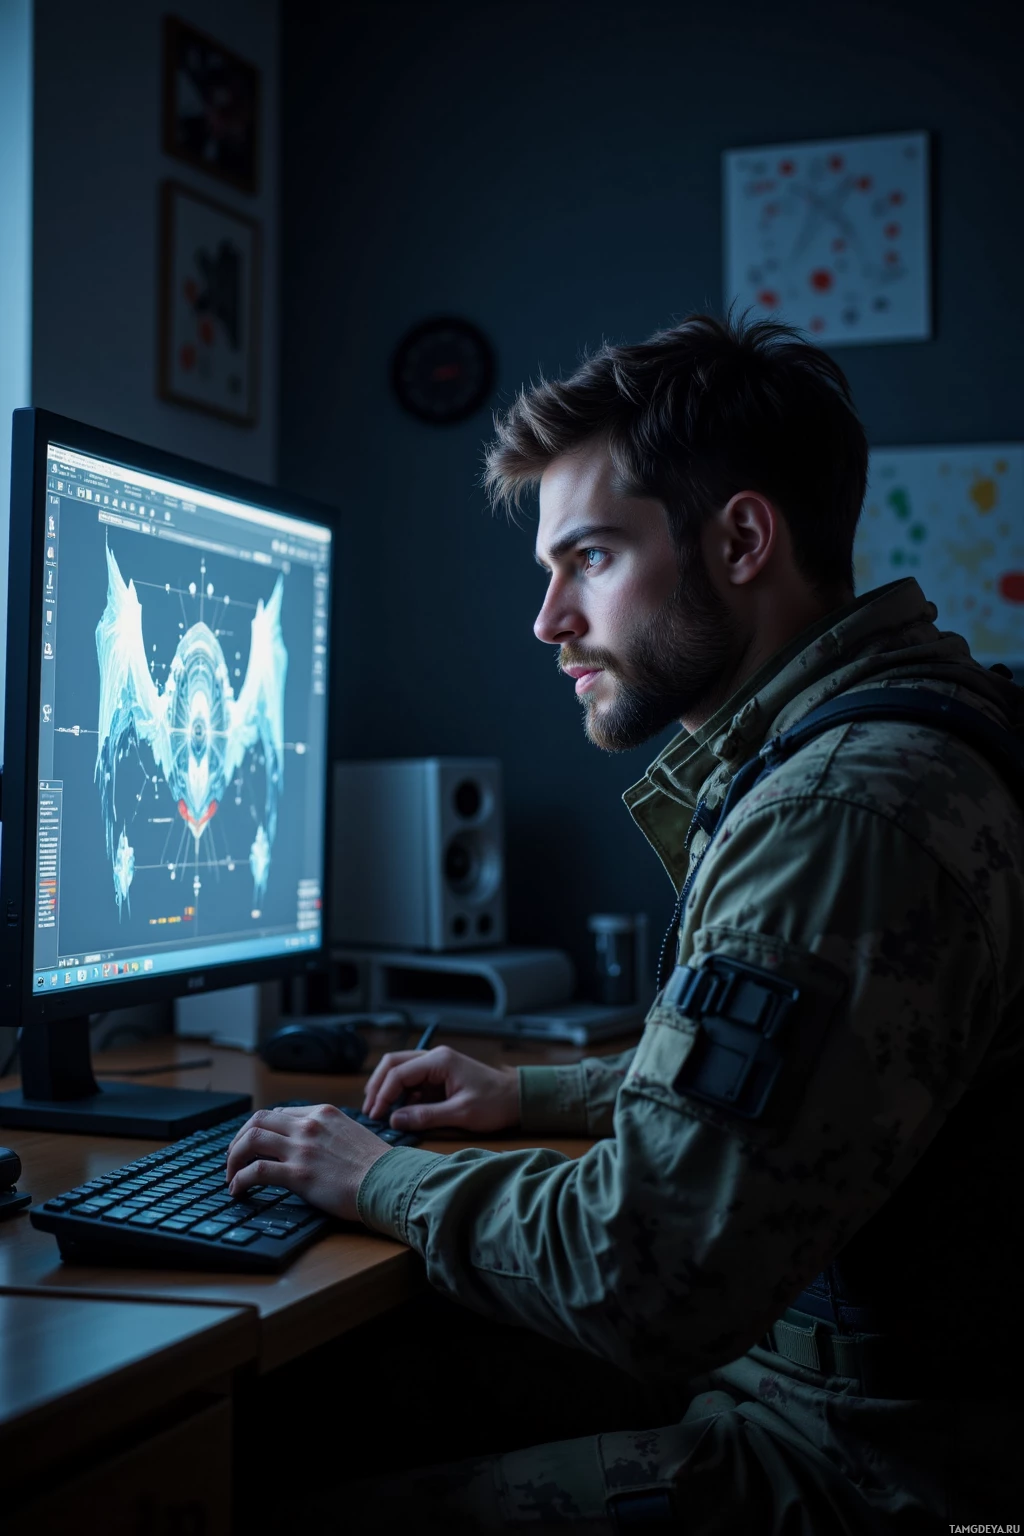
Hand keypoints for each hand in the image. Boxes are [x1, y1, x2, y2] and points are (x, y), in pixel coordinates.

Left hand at [224, 1104, 389, 1221]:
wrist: (390, 1181)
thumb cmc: (377, 1166)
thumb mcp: (351, 1134)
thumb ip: (329, 1133)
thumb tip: (313, 1146)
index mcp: (323, 1113)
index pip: (279, 1113)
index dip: (261, 1129)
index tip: (254, 1145)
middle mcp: (309, 1125)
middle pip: (257, 1120)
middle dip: (239, 1139)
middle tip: (233, 1157)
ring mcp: (302, 1148)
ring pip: (250, 1139)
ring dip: (233, 1157)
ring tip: (230, 1174)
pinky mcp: (299, 1174)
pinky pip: (255, 1171)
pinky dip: (239, 1179)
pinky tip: (237, 1190)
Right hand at [362, 1045, 519, 1134]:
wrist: (517, 1098)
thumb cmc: (494, 1103)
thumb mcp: (460, 1113)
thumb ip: (426, 1116)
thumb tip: (395, 1120)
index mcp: (439, 1061)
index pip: (399, 1072)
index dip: (382, 1094)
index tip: (375, 1115)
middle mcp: (434, 1057)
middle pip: (393, 1063)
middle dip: (378, 1086)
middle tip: (369, 1110)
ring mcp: (436, 1065)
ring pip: (400, 1070)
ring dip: (388, 1089)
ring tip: (379, 1113)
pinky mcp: (439, 1076)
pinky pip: (412, 1082)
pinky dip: (401, 1095)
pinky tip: (399, 1112)